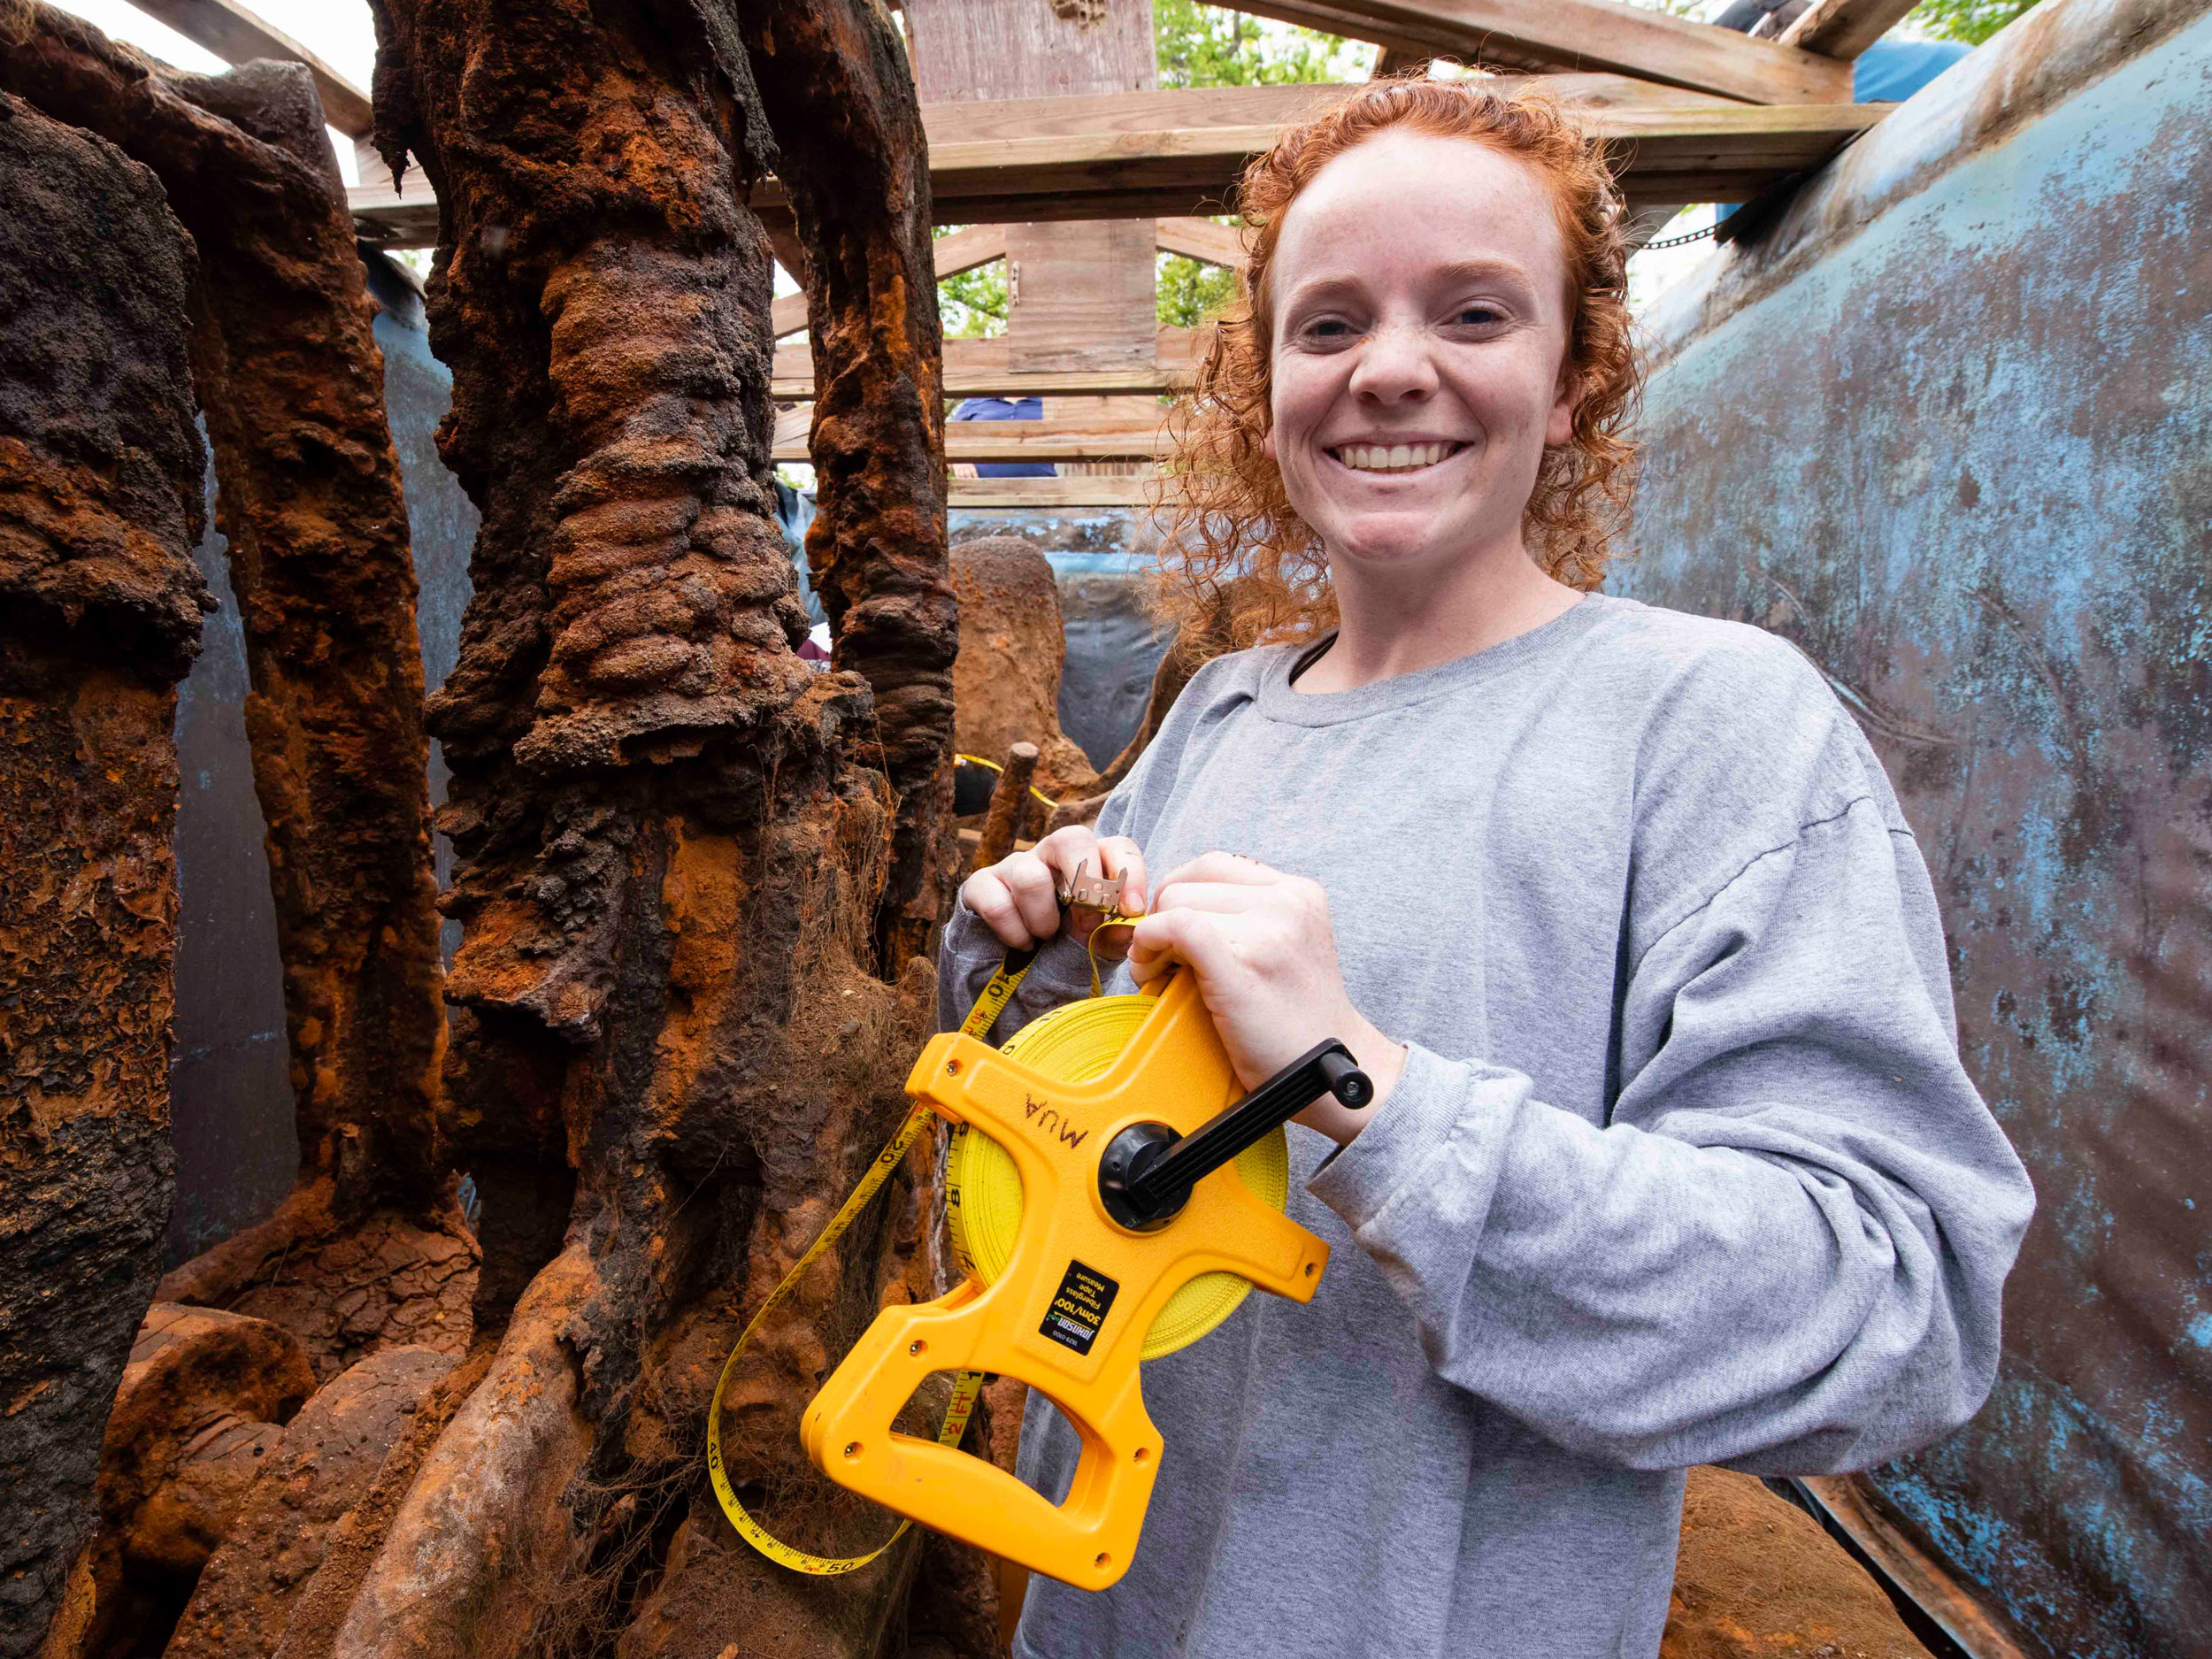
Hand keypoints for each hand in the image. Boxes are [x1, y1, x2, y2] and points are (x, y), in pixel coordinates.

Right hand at [959, 825, 1148, 956]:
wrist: (1016, 970)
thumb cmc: (1066, 947)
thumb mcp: (1098, 945)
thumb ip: (1116, 935)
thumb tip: (1127, 925)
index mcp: (1090, 863)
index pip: (1116, 846)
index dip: (1128, 873)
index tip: (1132, 910)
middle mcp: (1052, 855)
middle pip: (1071, 837)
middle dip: (1086, 882)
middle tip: (1088, 922)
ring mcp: (1015, 866)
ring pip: (1030, 876)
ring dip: (1043, 918)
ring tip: (1046, 937)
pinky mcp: (982, 885)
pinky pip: (997, 904)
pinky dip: (1014, 932)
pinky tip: (1022, 943)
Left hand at [1128, 853, 1406, 1141]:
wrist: (1329, 1074)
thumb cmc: (1294, 1022)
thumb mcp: (1287, 946)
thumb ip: (1246, 916)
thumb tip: (1169, 904)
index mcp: (1300, 893)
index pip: (1213, 865)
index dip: (1179, 895)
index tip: (1172, 933)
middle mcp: (1289, 902)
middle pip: (1188, 882)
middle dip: (1162, 918)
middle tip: (1163, 962)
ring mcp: (1270, 930)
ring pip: (1176, 903)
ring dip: (1152, 938)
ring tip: (1162, 975)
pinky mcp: (1244, 962)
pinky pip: (1175, 926)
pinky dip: (1149, 944)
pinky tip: (1152, 973)